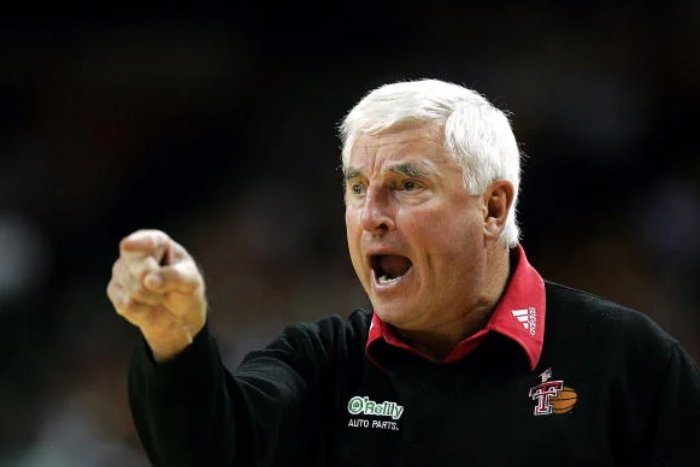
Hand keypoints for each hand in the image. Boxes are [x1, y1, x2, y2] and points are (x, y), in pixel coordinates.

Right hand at [107, 229, 206, 361]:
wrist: (178, 312)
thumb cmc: (185, 288)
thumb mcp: (190, 280)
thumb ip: (174, 276)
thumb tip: (149, 281)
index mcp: (157, 242)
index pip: (147, 240)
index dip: (138, 243)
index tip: (127, 246)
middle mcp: (134, 252)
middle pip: (138, 267)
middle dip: (156, 284)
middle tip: (166, 288)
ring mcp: (121, 270)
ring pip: (133, 289)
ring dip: (152, 298)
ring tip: (160, 296)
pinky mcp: (114, 291)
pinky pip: (126, 304)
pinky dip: (142, 310)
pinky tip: (147, 305)